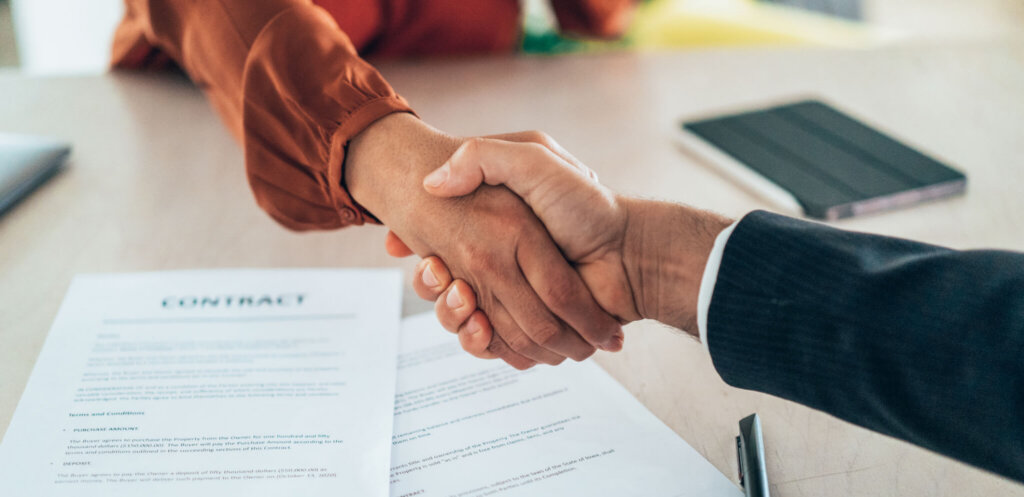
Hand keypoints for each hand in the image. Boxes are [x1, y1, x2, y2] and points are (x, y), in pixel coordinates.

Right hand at [405, 133, 731, 357]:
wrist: (631, 254)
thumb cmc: (587, 204)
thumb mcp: (534, 158)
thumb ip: (484, 157)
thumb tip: (432, 182)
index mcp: (493, 234)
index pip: (438, 252)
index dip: (421, 252)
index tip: (409, 246)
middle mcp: (498, 269)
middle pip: (442, 289)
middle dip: (431, 286)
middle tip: (439, 272)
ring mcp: (513, 303)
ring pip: (460, 322)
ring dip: (451, 316)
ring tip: (463, 299)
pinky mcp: (529, 333)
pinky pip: (492, 347)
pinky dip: (483, 344)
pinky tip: (481, 328)